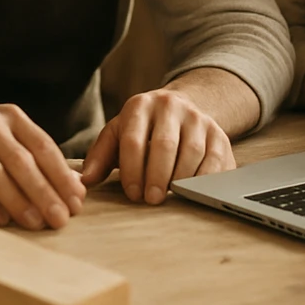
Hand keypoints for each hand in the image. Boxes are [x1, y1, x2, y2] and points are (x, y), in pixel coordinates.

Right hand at [0, 101, 85, 229]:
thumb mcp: (6, 130)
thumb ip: (35, 153)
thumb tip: (73, 183)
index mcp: (11, 117)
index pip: (43, 147)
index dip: (62, 175)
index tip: (77, 200)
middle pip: (22, 163)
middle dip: (45, 193)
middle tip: (62, 218)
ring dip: (19, 203)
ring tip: (36, 223)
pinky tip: (3, 221)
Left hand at [80, 88, 233, 204]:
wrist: (180, 108)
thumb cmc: (142, 129)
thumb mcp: (118, 134)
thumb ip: (100, 156)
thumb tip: (86, 180)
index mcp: (140, 105)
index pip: (133, 139)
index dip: (132, 169)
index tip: (132, 193)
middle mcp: (170, 106)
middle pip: (165, 144)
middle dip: (157, 176)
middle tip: (151, 200)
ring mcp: (198, 118)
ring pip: (192, 152)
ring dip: (181, 179)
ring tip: (171, 196)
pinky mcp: (219, 133)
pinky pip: (215, 159)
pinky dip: (204, 180)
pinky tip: (193, 191)